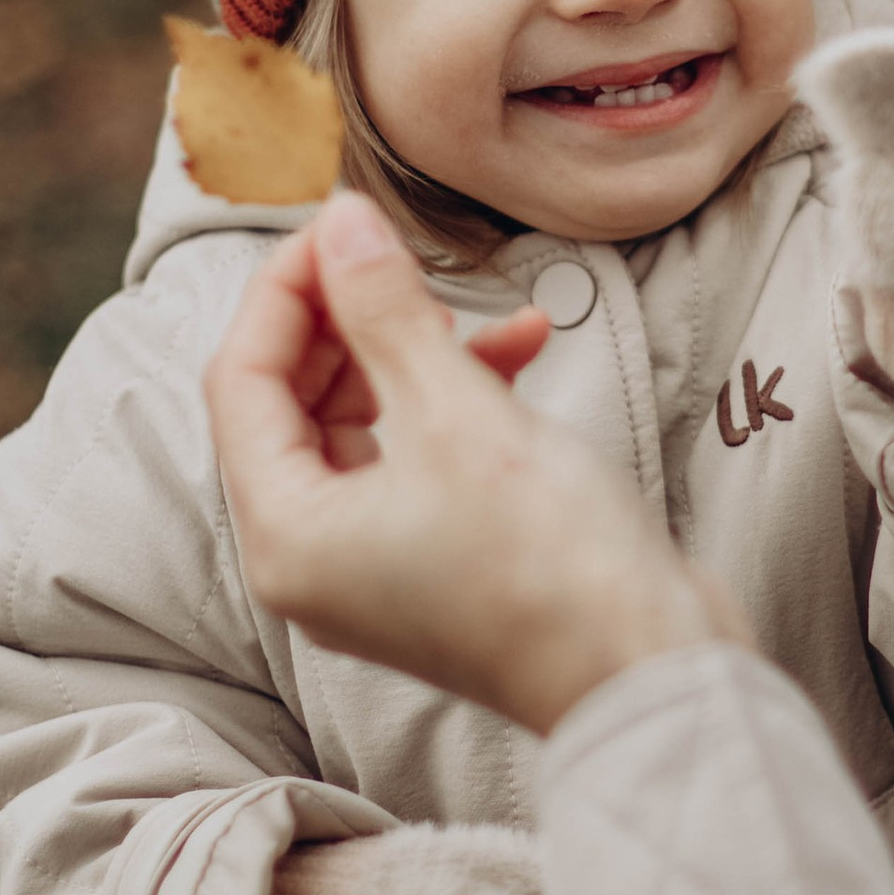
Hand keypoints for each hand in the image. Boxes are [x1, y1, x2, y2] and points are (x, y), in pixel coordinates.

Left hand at [206, 196, 745, 732]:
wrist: (650, 674)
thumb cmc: (551, 562)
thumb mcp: (459, 412)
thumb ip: (386, 310)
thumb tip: (341, 222)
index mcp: (286, 535)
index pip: (242, 379)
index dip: (288, 287)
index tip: (346, 221)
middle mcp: (309, 561)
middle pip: (291, 402)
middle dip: (349, 318)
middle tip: (402, 256)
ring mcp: (370, 569)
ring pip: (358, 425)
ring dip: (413, 353)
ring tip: (480, 309)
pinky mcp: (432, 566)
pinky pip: (413, 459)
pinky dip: (456, 401)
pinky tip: (523, 353)